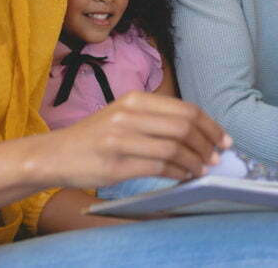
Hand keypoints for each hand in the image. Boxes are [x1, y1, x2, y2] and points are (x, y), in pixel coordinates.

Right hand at [39, 91, 231, 189]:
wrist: (54, 154)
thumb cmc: (94, 137)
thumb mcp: (123, 115)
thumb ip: (155, 119)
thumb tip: (198, 133)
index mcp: (135, 99)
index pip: (185, 108)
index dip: (210, 125)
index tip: (223, 139)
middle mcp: (129, 114)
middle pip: (184, 126)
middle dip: (207, 143)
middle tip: (217, 157)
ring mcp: (121, 138)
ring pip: (174, 147)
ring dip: (195, 162)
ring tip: (203, 170)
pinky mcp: (116, 164)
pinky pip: (158, 167)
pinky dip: (178, 173)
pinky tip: (184, 177)